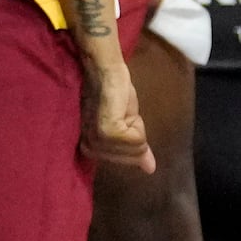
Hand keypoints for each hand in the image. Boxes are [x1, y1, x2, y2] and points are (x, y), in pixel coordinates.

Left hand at [80, 58, 153, 174]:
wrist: (108, 72)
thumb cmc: (117, 95)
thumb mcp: (129, 126)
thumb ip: (136, 148)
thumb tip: (151, 168)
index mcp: (91, 149)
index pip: (124, 161)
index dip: (133, 142)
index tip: (125, 121)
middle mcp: (89, 148)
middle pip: (131, 158)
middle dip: (136, 137)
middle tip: (126, 115)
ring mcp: (97, 140)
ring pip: (135, 150)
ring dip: (137, 129)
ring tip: (125, 112)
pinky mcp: (106, 131)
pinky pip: (136, 141)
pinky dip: (138, 127)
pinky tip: (126, 112)